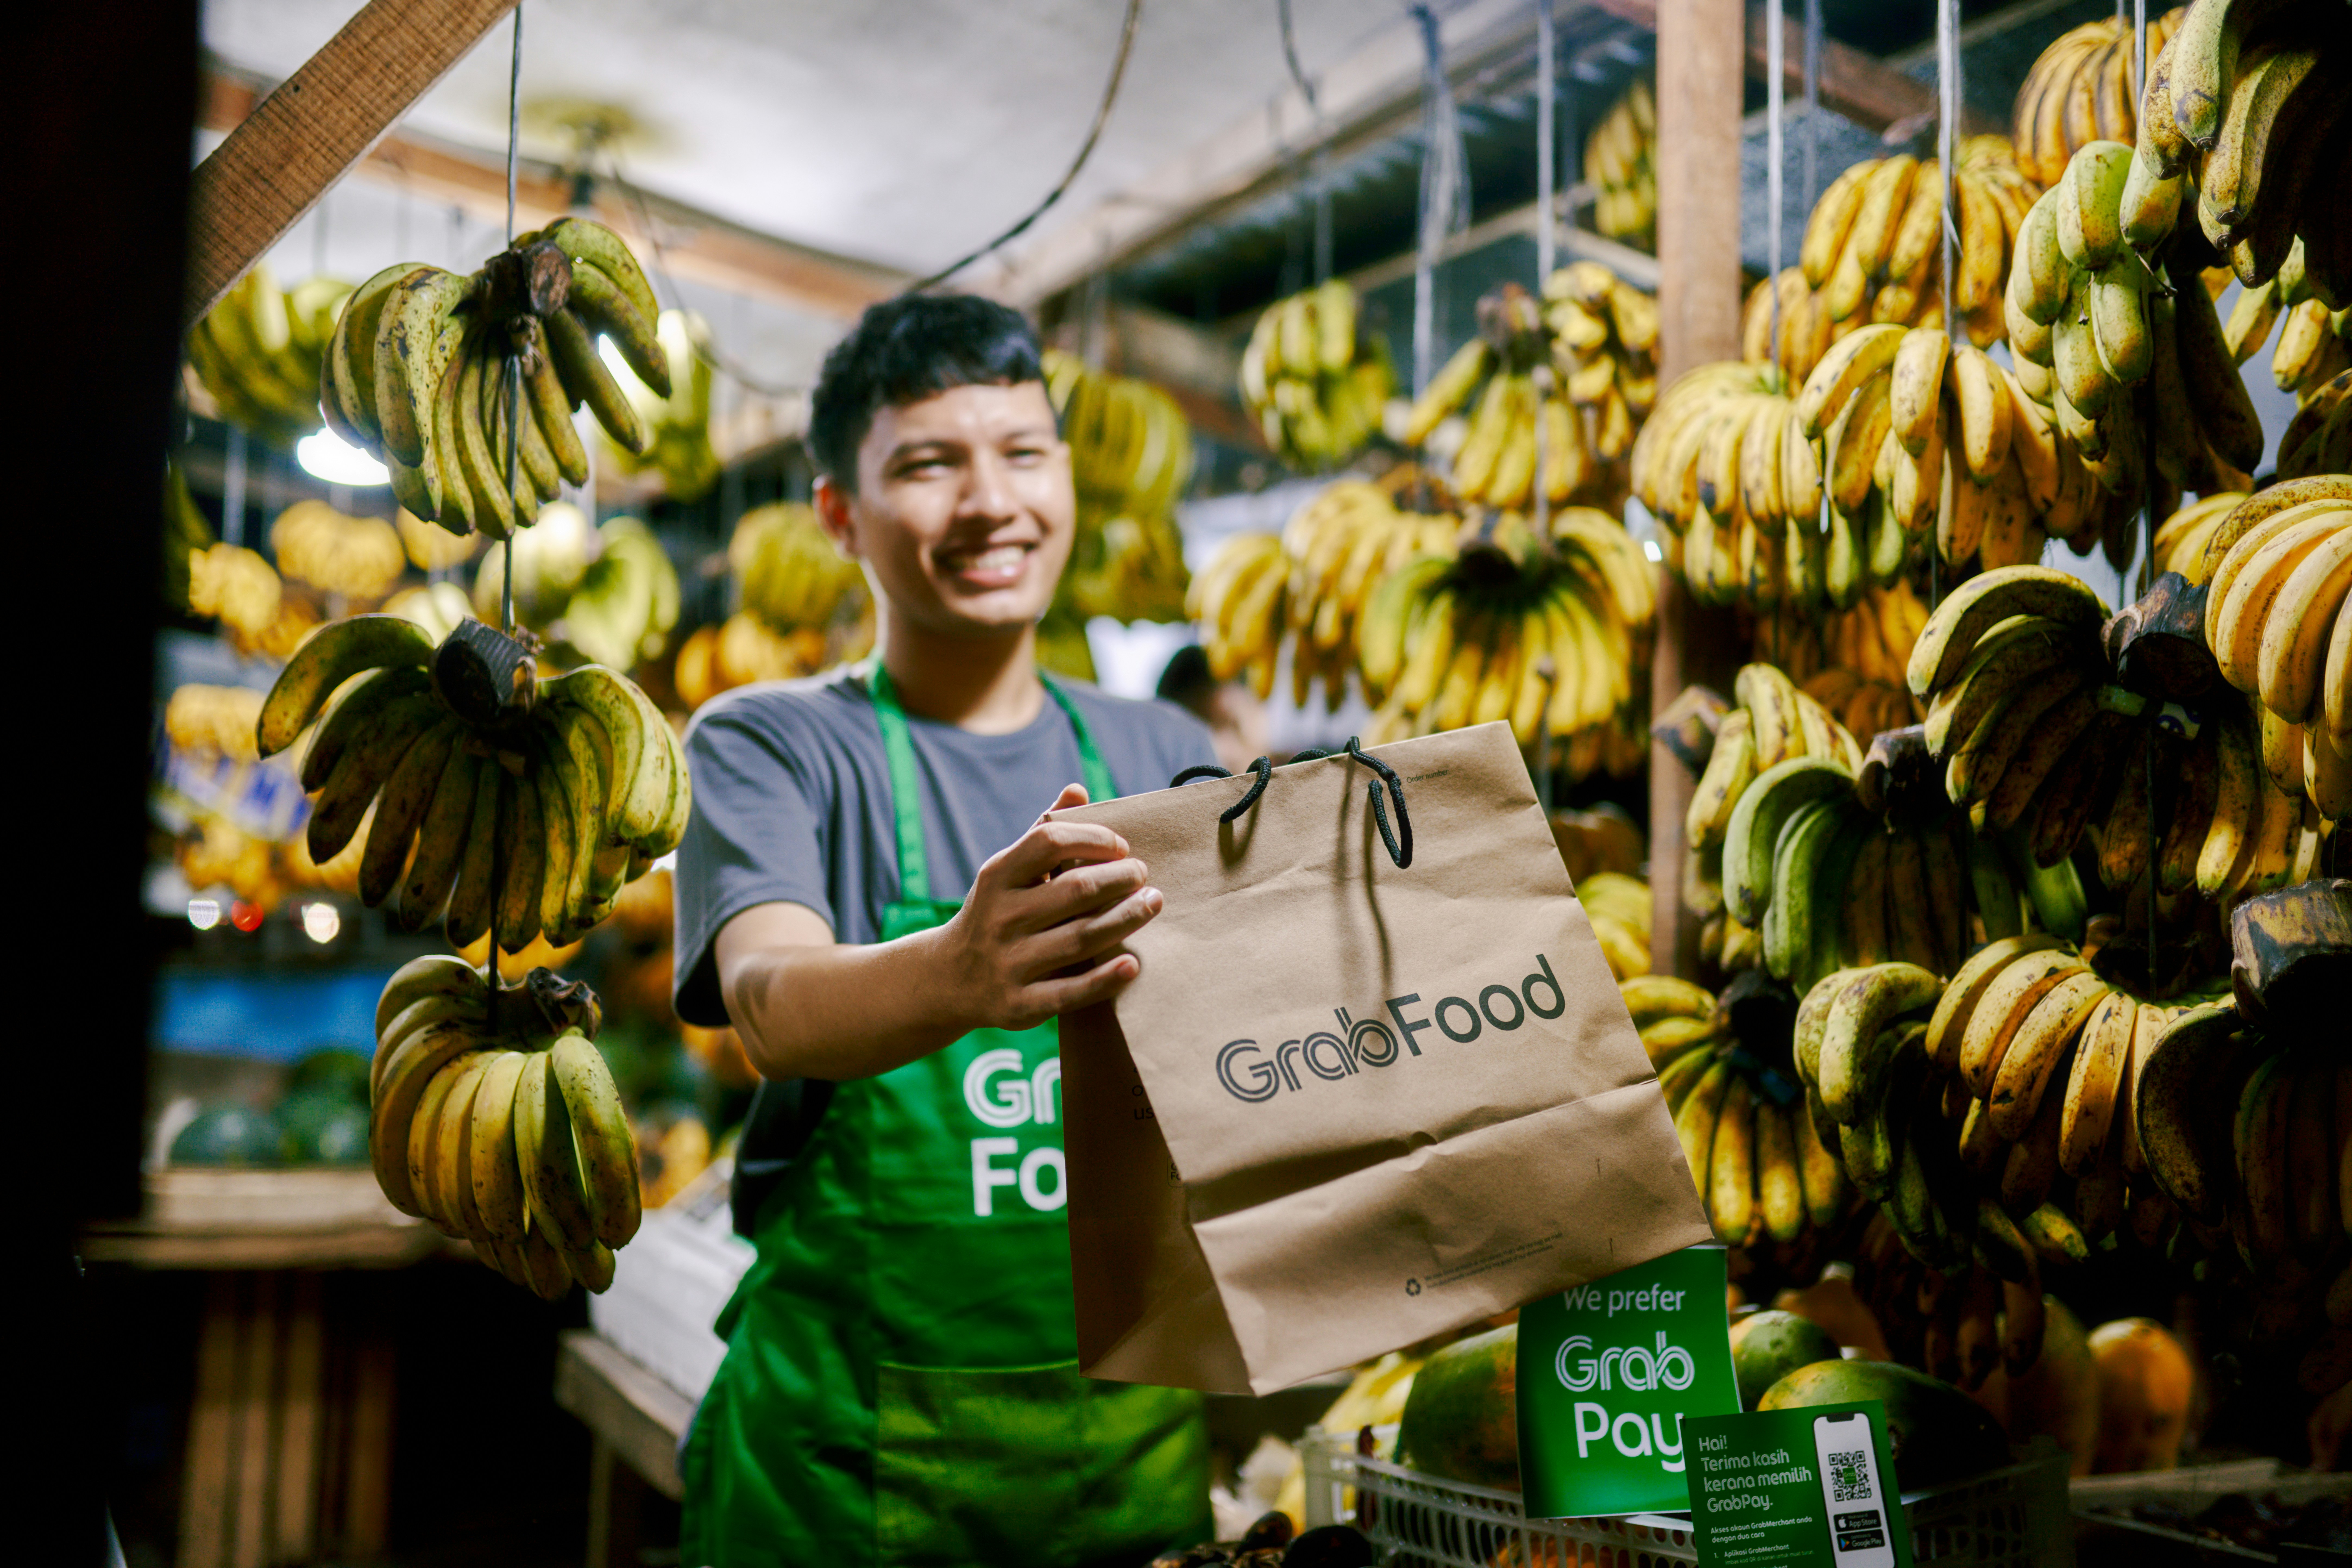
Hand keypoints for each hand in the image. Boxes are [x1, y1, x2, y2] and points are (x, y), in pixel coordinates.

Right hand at [934, 783, 1161, 1029]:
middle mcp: (1000, 918)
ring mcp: (1008, 963)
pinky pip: (1069, 993)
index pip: (1050, 842)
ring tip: (1154, 903)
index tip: (1120, 847)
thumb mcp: (1007, 872)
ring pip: (1080, 939)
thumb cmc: (994, 912)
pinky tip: (1133, 965)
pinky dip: (1104, 980)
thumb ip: (1042, 833)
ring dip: (1126, 919)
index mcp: (997, 877)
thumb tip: (1078, 791)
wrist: (948, 978)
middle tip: (1144, 875)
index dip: (1094, 839)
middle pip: (1075, 890)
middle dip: (1120, 878)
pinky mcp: (1018, 1005)